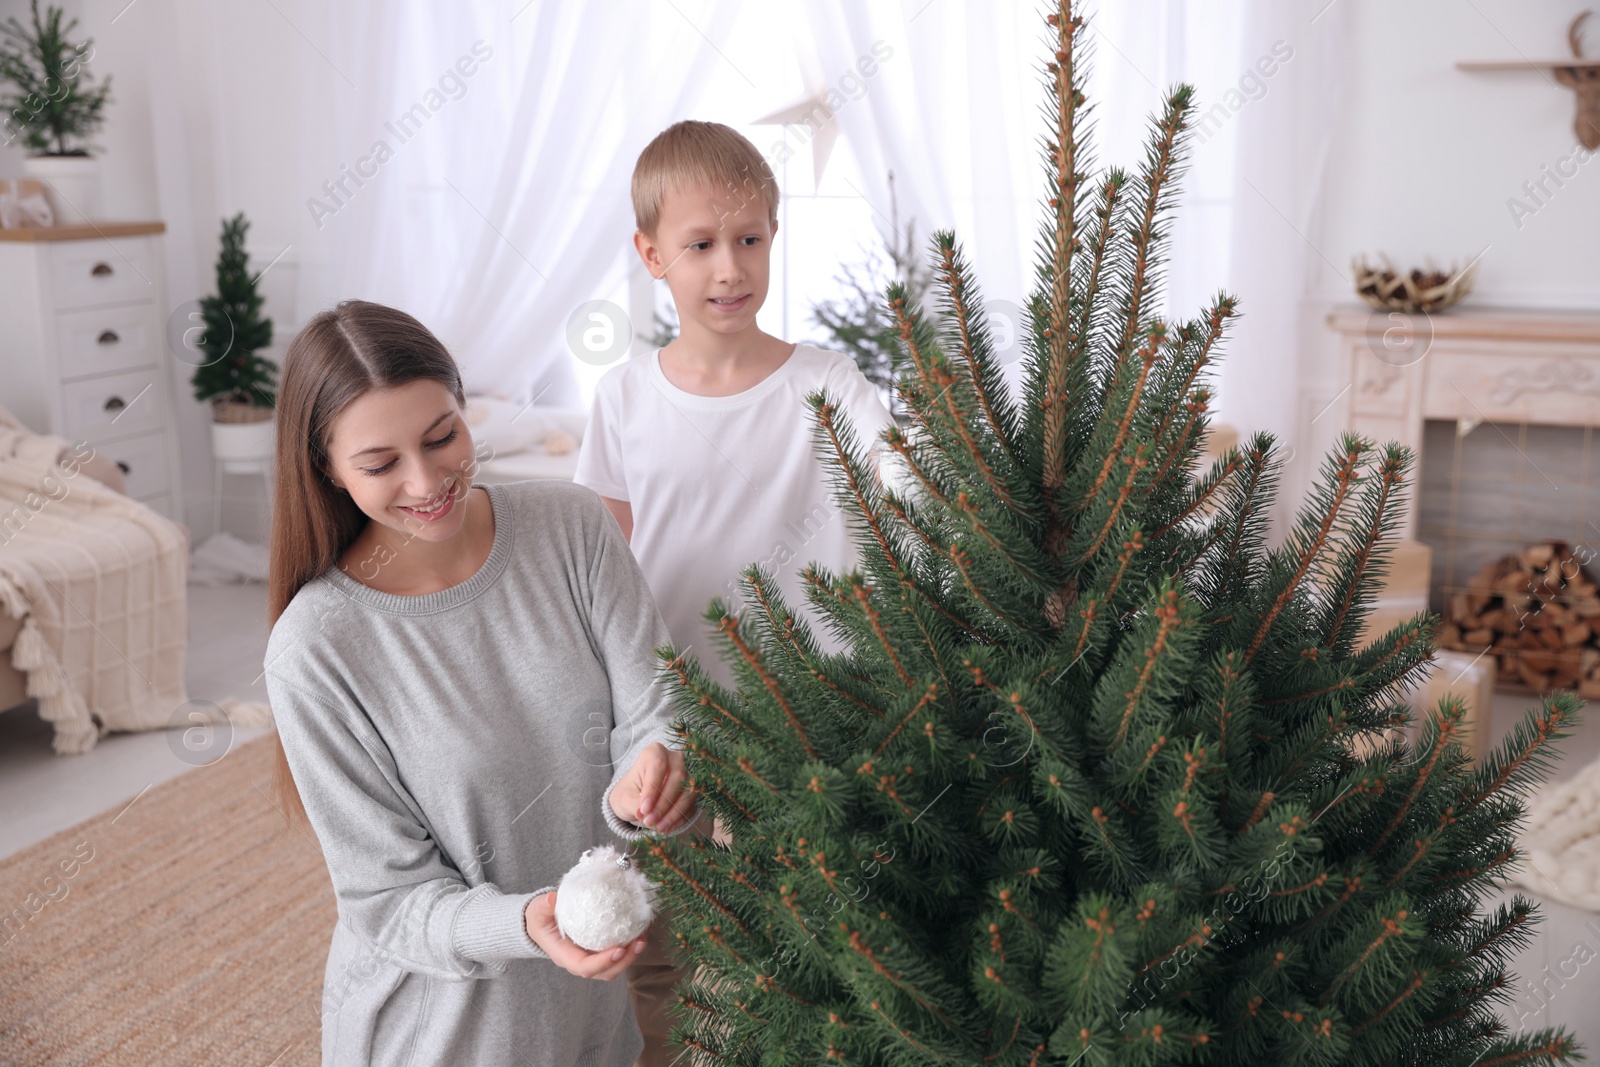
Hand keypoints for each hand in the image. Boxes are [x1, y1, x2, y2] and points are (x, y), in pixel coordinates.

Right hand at [523, 891, 644, 979]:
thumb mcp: (537, 911)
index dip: (603, 962)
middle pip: (605, 972)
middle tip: (640, 942)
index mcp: (564, 956)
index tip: (619, 949)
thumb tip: (553, 900)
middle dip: (625, 961)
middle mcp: (579, 961)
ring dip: (631, 955)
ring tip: (644, 937)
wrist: (540, 923)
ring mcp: (591, 957)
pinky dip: (630, 946)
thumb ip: (543, 906)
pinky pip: (617, 954)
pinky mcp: (599, 950)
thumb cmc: (539, 918)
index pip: (585, 967)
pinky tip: (640, 929)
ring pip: (614, 966)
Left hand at [609, 741, 696, 832]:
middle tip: (649, 821)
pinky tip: (667, 828)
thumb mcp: (624, 798)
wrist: (637, 799)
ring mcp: (688, 774)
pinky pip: (692, 804)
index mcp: (654, 752)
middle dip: (663, 804)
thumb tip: (644, 813)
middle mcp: (675, 759)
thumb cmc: (629, 793)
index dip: (652, 789)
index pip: (658, 766)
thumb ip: (633, 804)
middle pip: (677, 778)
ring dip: (674, 813)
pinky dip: (680, 818)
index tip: (644, 810)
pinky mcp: (693, 791)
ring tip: (659, 828)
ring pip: (688, 792)